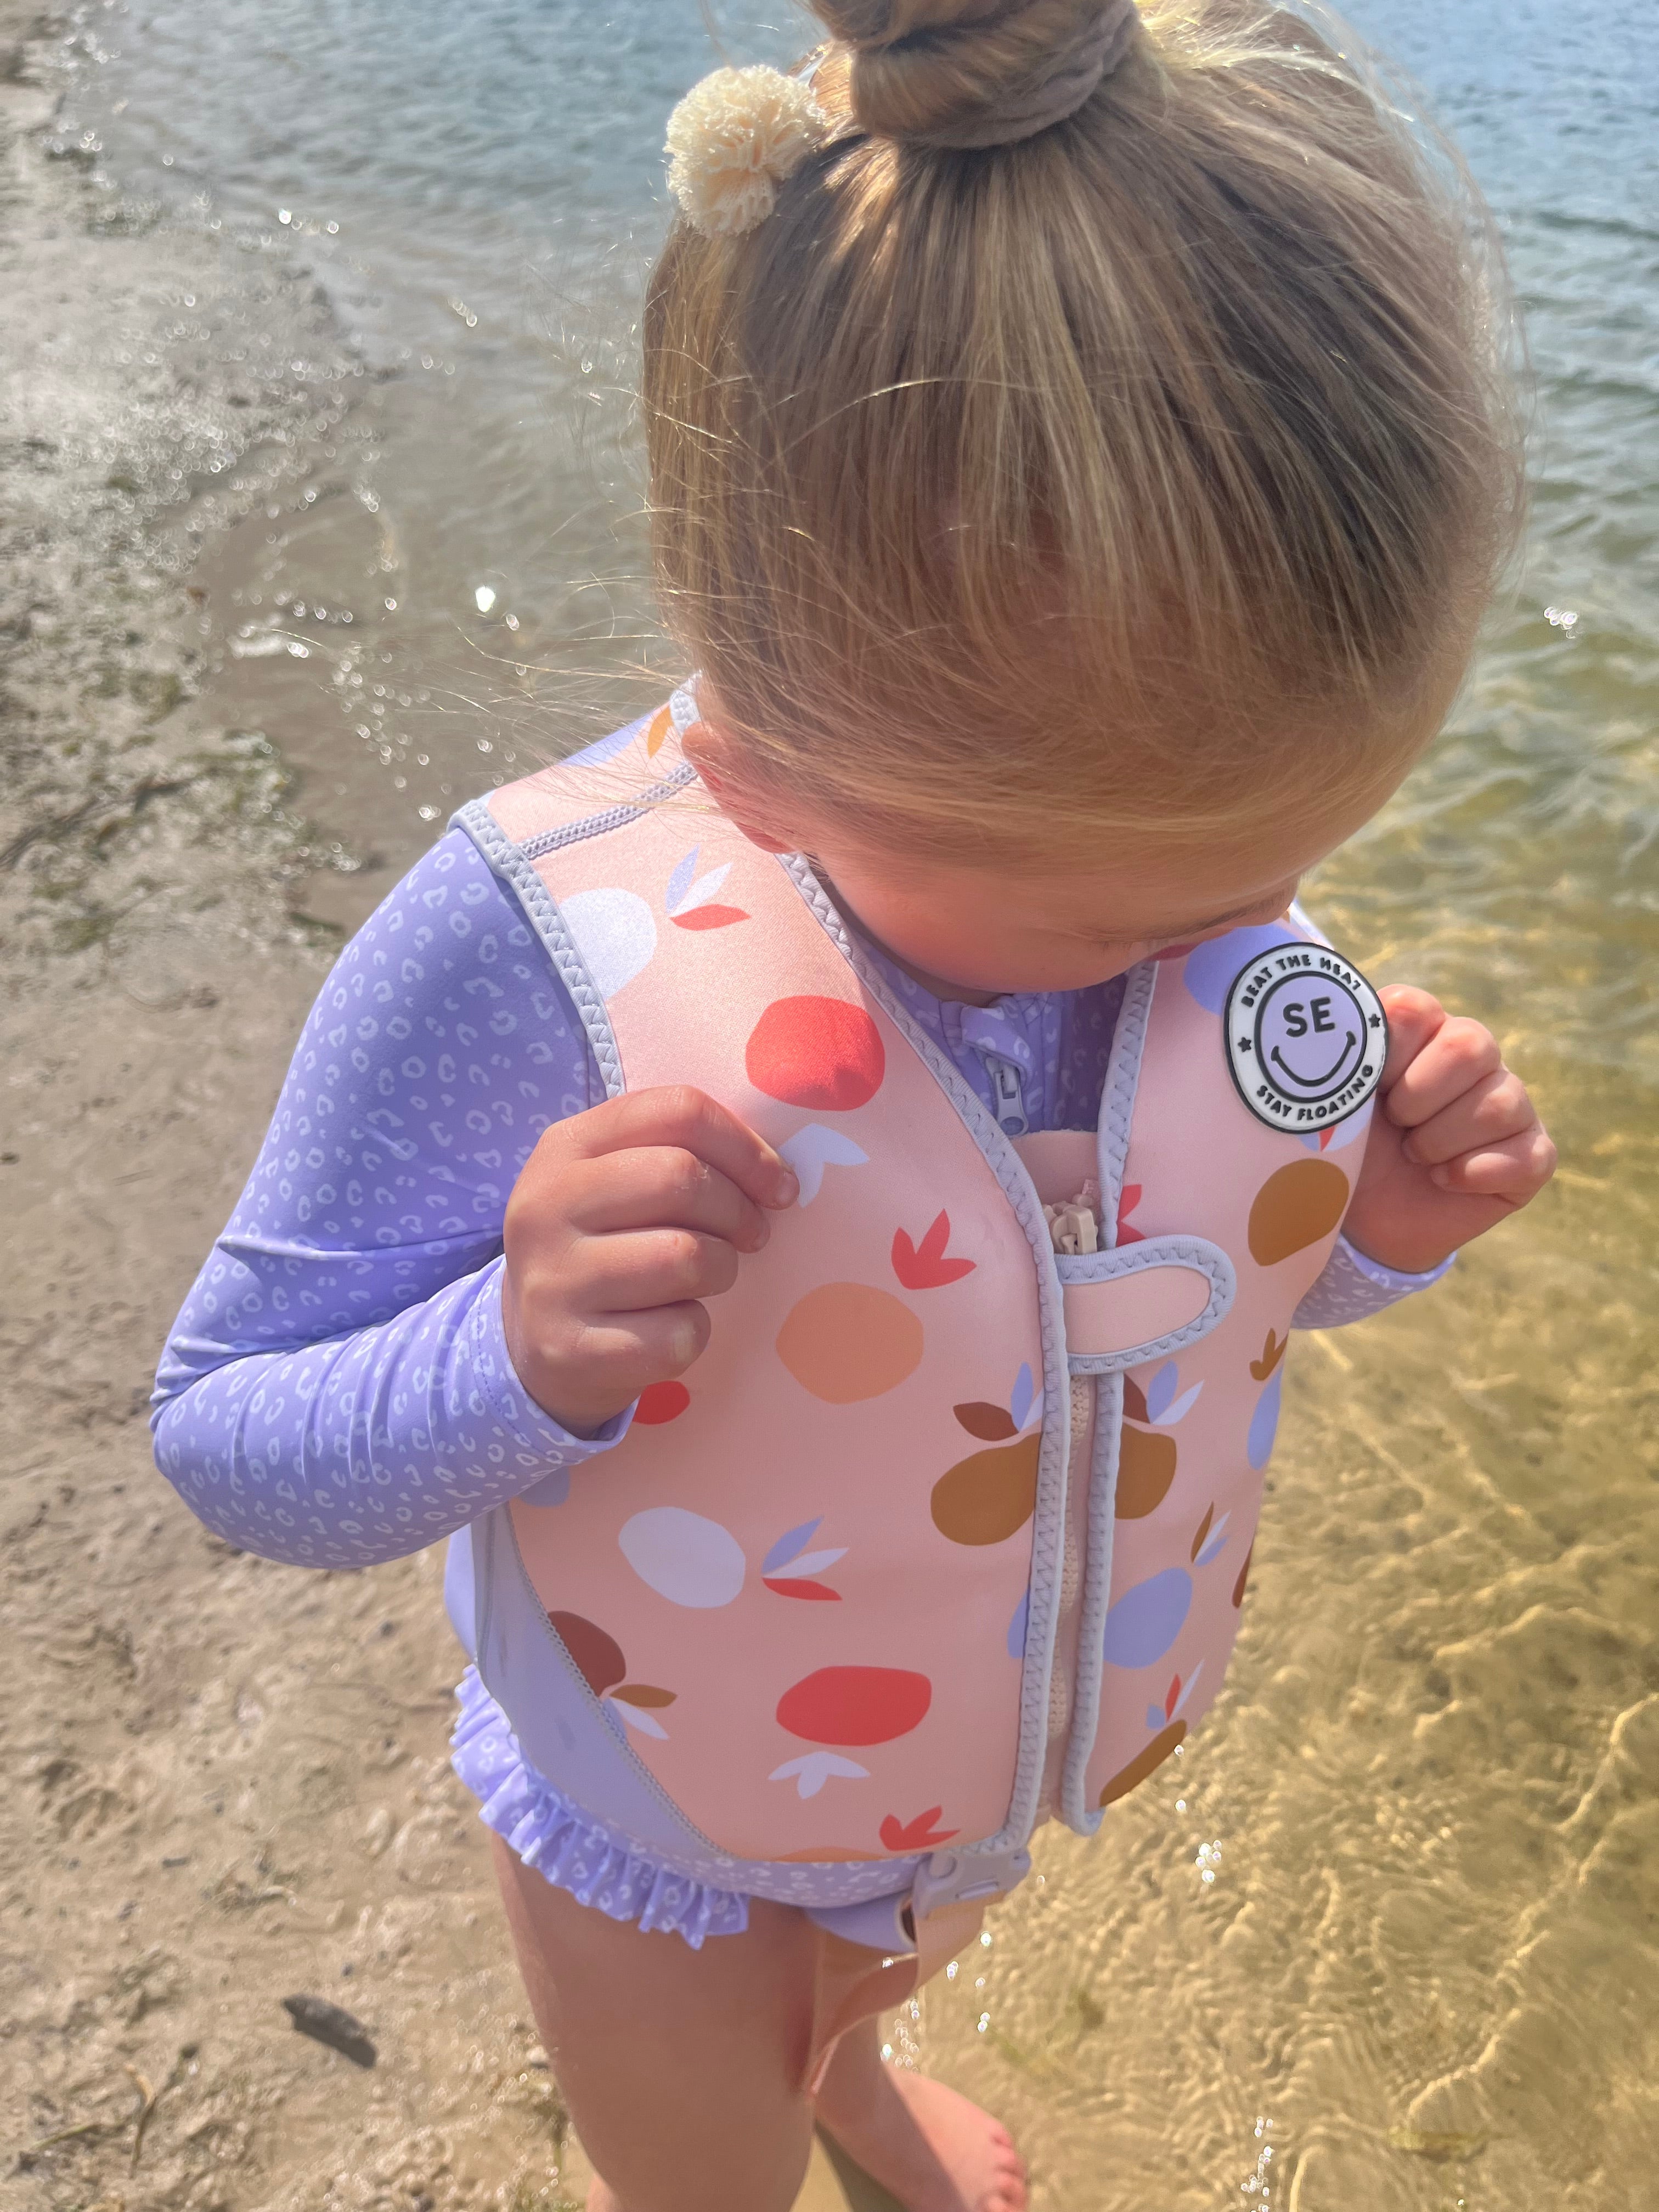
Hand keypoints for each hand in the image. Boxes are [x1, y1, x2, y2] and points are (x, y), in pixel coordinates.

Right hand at [502, 1086, 797, 1435]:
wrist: (540, 1345)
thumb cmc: (607, 1249)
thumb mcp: (618, 1183)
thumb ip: (679, 1154)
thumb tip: (775, 1174)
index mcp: (565, 1146)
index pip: (676, 1111)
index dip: (745, 1146)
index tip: (777, 1184)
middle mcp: (546, 1205)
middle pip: (682, 1177)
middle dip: (737, 1211)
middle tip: (750, 1236)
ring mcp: (551, 1280)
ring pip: (685, 1257)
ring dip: (720, 1271)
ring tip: (704, 1279)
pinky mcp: (570, 1349)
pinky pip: (677, 1334)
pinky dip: (694, 1332)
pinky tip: (669, 1327)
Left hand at [1341, 987, 1555, 1274]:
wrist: (1364, 1219)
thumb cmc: (1347, 1149)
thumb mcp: (1330, 1104)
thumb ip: (1335, 1059)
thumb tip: (1328, 1030)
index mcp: (1420, 1030)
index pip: (1413, 1010)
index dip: (1384, 1055)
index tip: (1365, 1090)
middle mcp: (1474, 1057)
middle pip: (1469, 1045)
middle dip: (1417, 1097)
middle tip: (1395, 1125)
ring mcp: (1510, 1103)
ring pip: (1498, 1102)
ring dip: (1439, 1141)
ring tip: (1415, 1156)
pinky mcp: (1531, 1154)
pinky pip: (1526, 1156)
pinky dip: (1472, 1174)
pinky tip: (1442, 1180)